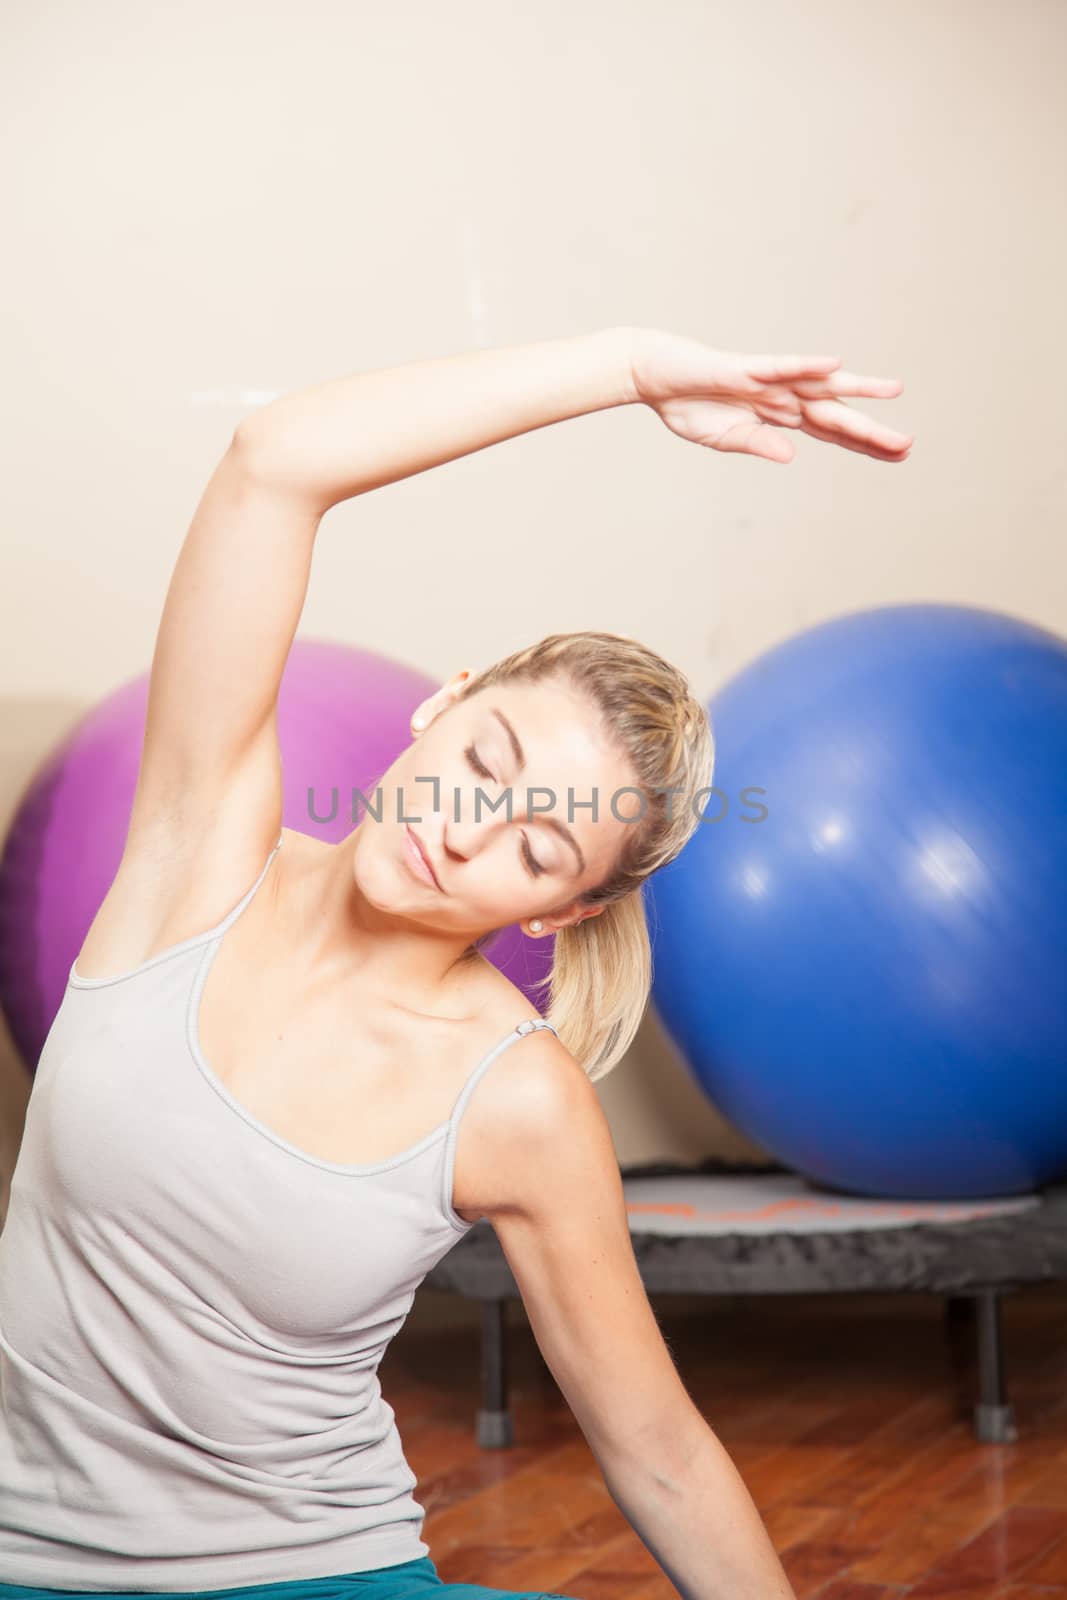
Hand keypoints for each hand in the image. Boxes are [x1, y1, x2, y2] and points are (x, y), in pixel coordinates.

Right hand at [627, 327, 912, 463]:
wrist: (653, 376)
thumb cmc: (687, 405)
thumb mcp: (723, 439)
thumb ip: (758, 444)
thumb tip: (791, 456)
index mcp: (780, 417)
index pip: (832, 434)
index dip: (864, 445)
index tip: (898, 456)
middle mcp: (783, 396)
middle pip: (835, 415)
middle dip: (870, 430)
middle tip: (909, 446)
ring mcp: (767, 380)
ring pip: (819, 384)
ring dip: (855, 387)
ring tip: (893, 391)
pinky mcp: (744, 367)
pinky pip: (780, 366)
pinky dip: (806, 365)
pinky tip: (834, 365)